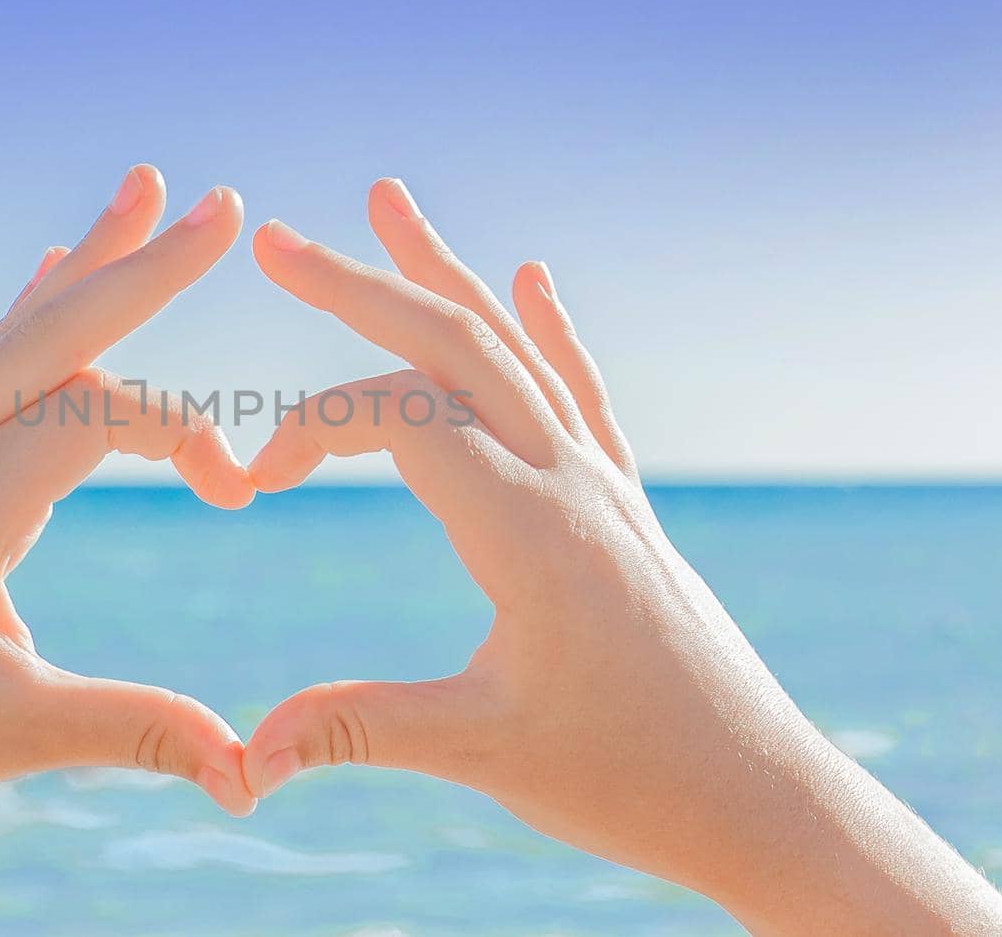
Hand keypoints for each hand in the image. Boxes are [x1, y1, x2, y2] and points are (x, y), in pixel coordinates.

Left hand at [0, 167, 255, 837]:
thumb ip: (137, 732)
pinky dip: (32, 313)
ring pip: (13, 337)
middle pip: (50, 336)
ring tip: (140, 193)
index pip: (93, 418)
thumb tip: (253, 771)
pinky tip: (52, 270)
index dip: (184, 435)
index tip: (238, 493)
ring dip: (87, 268)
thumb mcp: (13, 738)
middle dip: (142, 268)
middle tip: (223, 206)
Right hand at [241, 179, 1001, 935]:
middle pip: (455, 346)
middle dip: (359, 286)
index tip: (251, 478)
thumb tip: (242, 758)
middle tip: (274, 244)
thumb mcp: (482, 751)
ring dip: (444, 275)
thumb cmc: (629, 779)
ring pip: (515, 350)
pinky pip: (579, 394)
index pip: (401, 417)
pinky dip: (546, 329)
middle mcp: (570, 481)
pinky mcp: (623, 507)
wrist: (759, 798)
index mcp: (529, 528)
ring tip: (389, 202)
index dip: (311, 428)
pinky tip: (533, 279)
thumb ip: (358, 731)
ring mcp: (604, 485)